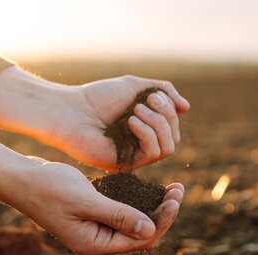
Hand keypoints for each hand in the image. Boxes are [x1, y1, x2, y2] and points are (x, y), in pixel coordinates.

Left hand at [0, 68, 189, 171]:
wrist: (70, 110)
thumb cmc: (98, 97)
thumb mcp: (135, 87)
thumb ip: (163, 92)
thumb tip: (187, 108)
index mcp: (144, 129)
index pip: (172, 127)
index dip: (169, 110)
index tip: (153, 95)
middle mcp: (141, 145)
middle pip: (174, 138)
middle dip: (166, 116)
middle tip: (146, 102)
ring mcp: (134, 156)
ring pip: (168, 148)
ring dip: (158, 124)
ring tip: (136, 111)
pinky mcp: (125, 165)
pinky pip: (152, 154)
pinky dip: (148, 134)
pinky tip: (131, 121)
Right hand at [0, 107, 184, 254]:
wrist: (20, 179)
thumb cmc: (48, 188)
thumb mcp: (86, 200)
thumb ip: (118, 215)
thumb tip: (151, 229)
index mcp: (94, 244)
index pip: (140, 239)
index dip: (162, 221)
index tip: (175, 197)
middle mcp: (96, 241)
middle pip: (140, 234)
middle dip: (162, 214)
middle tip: (178, 189)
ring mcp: (93, 229)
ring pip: (132, 223)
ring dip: (152, 207)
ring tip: (171, 188)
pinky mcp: (91, 215)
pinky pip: (120, 213)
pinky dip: (136, 202)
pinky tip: (147, 188)